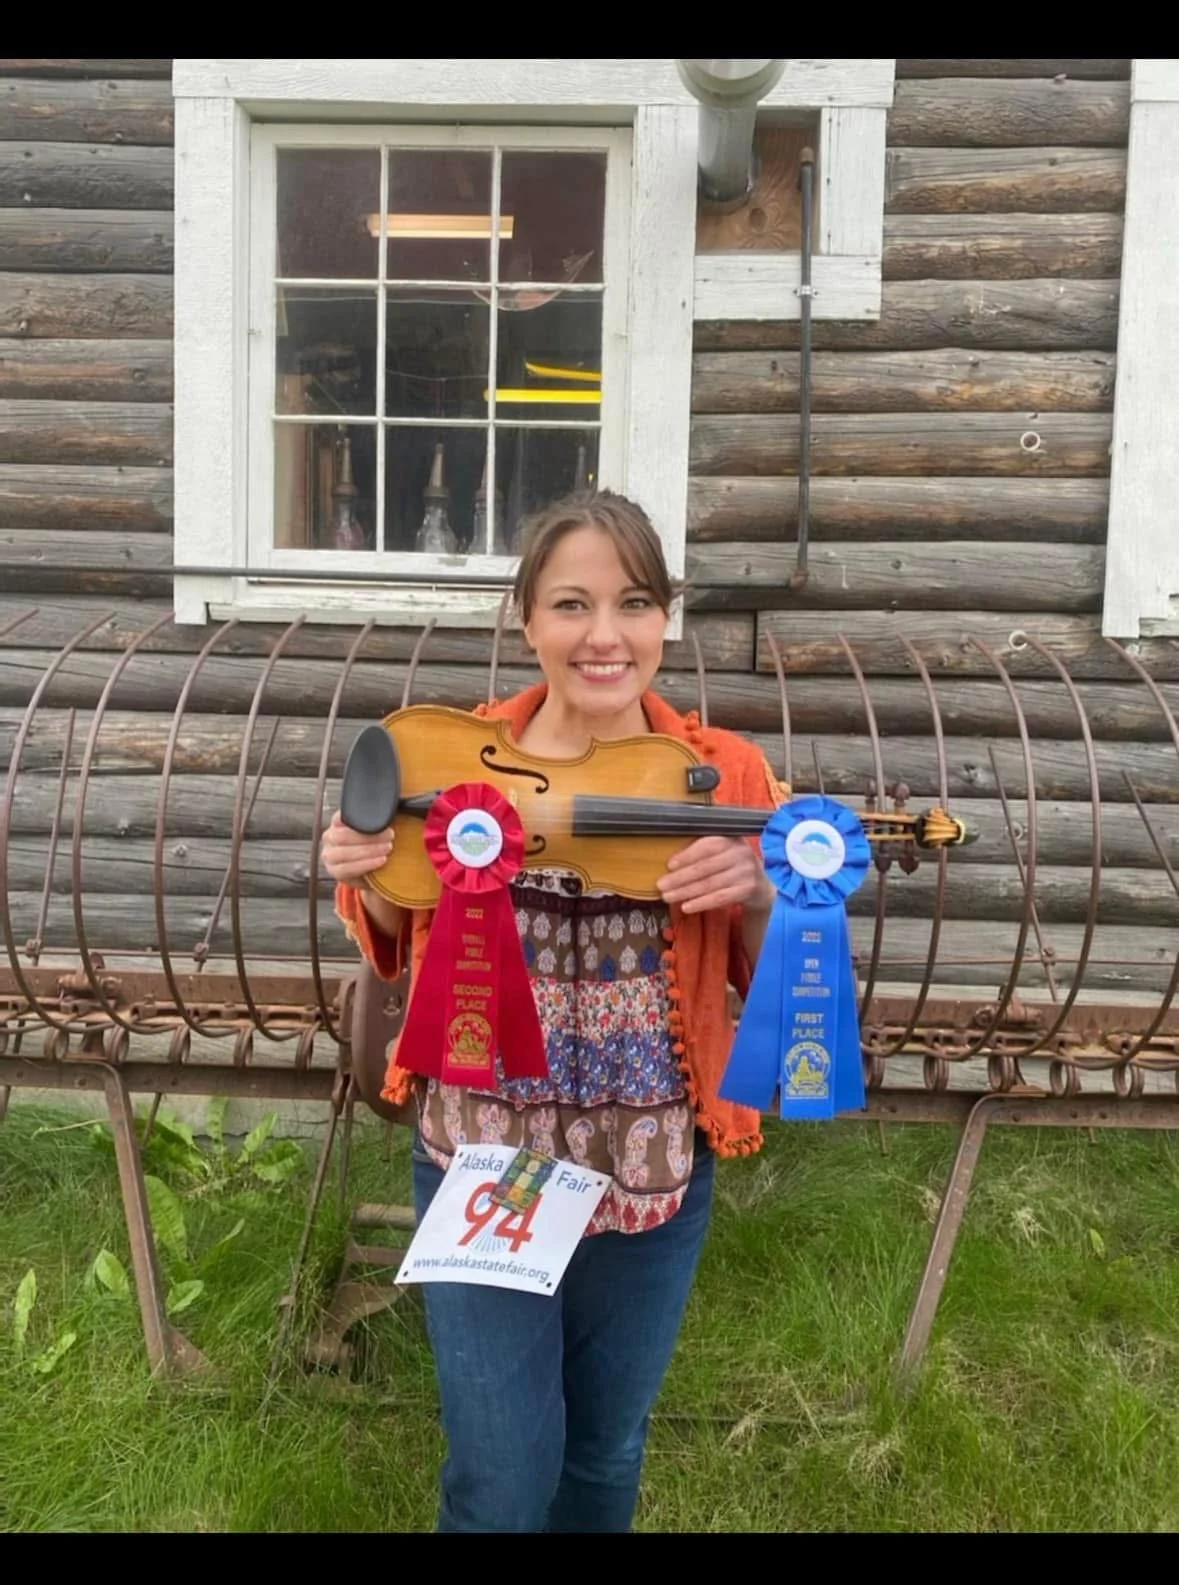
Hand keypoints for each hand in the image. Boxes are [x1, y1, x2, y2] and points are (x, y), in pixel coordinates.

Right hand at [320, 809, 393, 883]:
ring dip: (369, 850)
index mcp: (337, 822)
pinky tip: (381, 860)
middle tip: (390, 835)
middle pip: (342, 835)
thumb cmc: (372, 845)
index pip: (342, 816)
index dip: (356, 817)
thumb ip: (378, 818)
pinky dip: (366, 864)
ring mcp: (330, 856)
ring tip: (387, 848)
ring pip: (344, 853)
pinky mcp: (335, 872)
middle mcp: (329, 837)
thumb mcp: (374, 828)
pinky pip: (347, 869)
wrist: (369, 871)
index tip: (377, 818)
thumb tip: (397, 804)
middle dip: (369, 836)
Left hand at [656, 836, 775, 916]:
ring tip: (667, 897)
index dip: (687, 855)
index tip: (669, 865)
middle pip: (705, 867)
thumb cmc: (732, 864)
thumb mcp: (723, 850)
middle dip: (680, 877)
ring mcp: (745, 872)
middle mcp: (740, 853)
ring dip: (686, 892)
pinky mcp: (747, 890)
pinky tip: (686, 907)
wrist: (761, 884)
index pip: (707, 845)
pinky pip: (719, 898)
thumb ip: (703, 849)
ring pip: (710, 884)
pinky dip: (701, 903)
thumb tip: (671, 860)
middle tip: (661, 885)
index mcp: (731, 838)